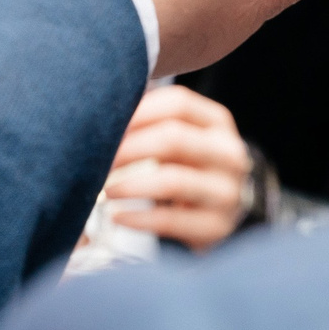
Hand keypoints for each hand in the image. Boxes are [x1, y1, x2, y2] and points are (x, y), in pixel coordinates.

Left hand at [101, 86, 251, 251]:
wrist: (225, 204)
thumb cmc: (190, 162)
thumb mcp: (181, 135)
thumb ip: (150, 122)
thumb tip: (101, 118)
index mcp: (217, 122)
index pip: (178, 103)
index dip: (139, 112)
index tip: (106, 124)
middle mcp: (229, 154)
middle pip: (174, 138)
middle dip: (129, 148)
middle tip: (99, 159)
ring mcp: (227, 191)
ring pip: (173, 181)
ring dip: (131, 185)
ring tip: (105, 189)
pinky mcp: (216, 226)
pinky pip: (171, 221)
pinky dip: (138, 218)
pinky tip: (117, 216)